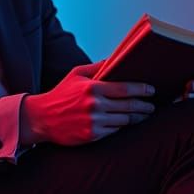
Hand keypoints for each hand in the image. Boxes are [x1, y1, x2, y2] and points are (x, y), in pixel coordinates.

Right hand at [19, 61, 155, 146]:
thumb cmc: (60, 94)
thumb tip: (116, 58)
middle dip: (144, 106)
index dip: (141, 89)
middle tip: (151, 106)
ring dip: (137, 117)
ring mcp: (94, 122)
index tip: (151, 90)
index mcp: (92, 88)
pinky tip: (126, 122)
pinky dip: (121, 126)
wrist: (41, 118)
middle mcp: (94, 105)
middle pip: (129, 106)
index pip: (124, 88)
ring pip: (124, 120)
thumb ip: (97, 67)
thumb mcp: (75, 75)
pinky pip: (115, 131)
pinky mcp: (92, 135)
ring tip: (143, 114)